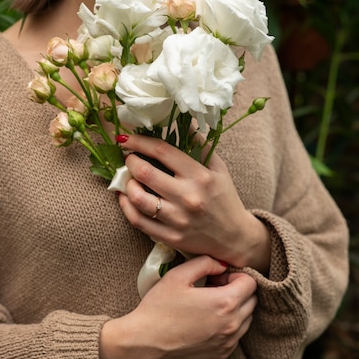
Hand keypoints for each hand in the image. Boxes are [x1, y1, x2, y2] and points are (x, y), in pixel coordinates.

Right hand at [99, 255, 256, 358]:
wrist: (144, 343)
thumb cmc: (158, 309)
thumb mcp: (177, 276)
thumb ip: (204, 263)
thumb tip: (221, 265)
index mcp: (224, 302)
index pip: (250, 282)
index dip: (234, 276)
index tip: (216, 278)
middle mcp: (232, 325)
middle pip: (252, 300)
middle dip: (236, 291)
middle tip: (212, 289)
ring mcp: (228, 342)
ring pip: (247, 319)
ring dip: (235, 309)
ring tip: (208, 306)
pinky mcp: (222, 355)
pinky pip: (236, 335)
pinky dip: (228, 325)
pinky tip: (205, 321)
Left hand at [116, 134, 270, 272]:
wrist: (234, 238)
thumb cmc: (225, 198)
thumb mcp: (218, 168)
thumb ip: (200, 145)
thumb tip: (182, 121)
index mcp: (200, 176)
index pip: (162, 151)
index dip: (140, 141)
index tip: (127, 137)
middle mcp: (188, 197)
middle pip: (145, 173)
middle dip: (130, 161)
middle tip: (129, 158)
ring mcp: (177, 219)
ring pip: (138, 198)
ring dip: (126, 184)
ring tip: (128, 178)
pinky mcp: (170, 236)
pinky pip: (138, 220)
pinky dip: (126, 206)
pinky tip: (125, 197)